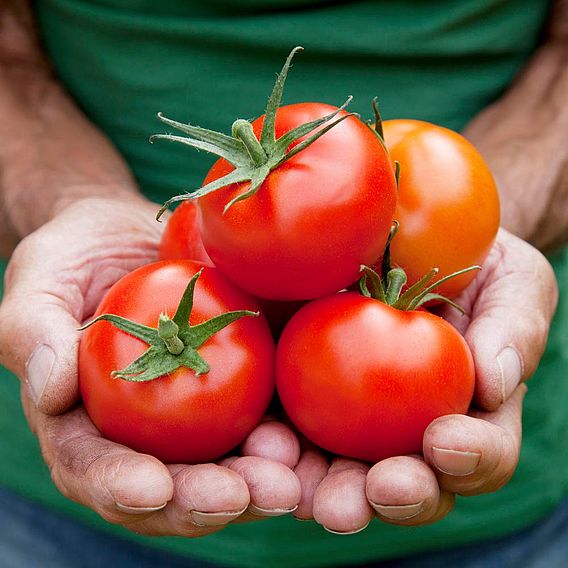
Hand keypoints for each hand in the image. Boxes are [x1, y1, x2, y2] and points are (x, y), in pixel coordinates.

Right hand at [0, 196, 300, 534]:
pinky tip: (309, 441)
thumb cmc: (77, 256)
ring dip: (258, 485)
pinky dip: (290, 438)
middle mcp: (145, 432)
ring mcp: (199, 414)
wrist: (138, 235)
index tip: (151, 488)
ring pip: (227, 466)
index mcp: (87, 420)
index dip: (120, 485)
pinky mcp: (243, 384)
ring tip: (288, 483)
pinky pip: (267, 416)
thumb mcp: (41, 281)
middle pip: (171, 485)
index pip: (94, 467)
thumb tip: (50, 389)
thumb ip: (33, 332)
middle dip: (203, 500)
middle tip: (239, 496)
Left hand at [293, 229, 557, 532]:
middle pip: (402, 484)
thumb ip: (512, 327)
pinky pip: (280, 428)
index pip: (476, 454)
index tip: (445, 442)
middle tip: (378, 490)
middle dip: (393, 496)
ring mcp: (345, 418)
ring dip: (320, 491)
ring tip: (304, 493)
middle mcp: (402, 430)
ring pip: (333, 474)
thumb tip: (496, 383)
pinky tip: (259, 447)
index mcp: (462, 413)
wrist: (406, 230)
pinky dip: (269, 447)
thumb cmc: (470, 260)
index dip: (470, 460)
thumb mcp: (510, 281)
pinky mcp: (296, 392)